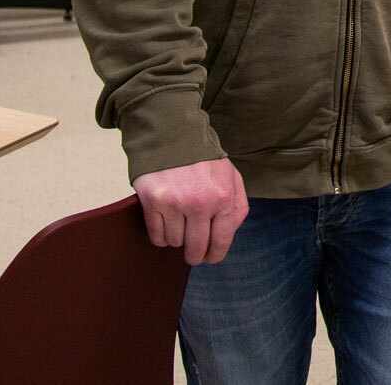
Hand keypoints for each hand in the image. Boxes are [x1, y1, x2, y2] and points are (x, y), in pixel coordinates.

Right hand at [132, 158, 248, 264]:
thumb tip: (228, 233)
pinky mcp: (152, 201)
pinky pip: (156, 236)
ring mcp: (174, 202)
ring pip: (175, 243)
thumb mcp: (231, 175)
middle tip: (193, 252)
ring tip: (179, 222)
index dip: (215, 254)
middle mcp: (199, 202)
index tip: (210, 257)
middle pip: (196, 248)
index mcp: (223, 196)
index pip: (221, 241)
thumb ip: (237, 204)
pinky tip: (165, 222)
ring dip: (177, 238)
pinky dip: (161, 235)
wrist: (172, 133)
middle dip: (195, 254)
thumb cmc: (203, 157)